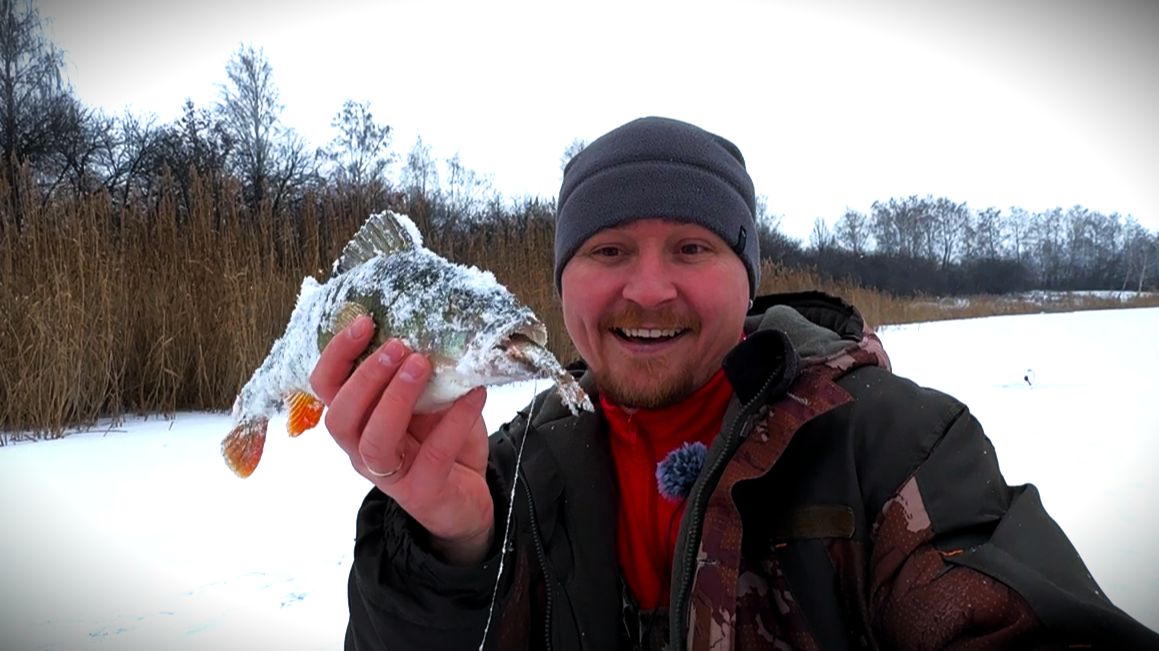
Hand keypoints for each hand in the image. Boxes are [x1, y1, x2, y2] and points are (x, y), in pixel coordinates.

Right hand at [310, 315, 494, 564]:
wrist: (467, 494)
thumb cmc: (439, 439)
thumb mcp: (426, 400)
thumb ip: (418, 373)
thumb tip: (427, 327)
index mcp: (356, 421)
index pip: (325, 388)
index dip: (336, 354)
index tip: (364, 321)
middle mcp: (361, 450)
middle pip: (339, 417)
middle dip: (366, 377)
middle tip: (398, 346)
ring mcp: (389, 476)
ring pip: (373, 442)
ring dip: (395, 399)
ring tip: (421, 364)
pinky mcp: (422, 492)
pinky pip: (434, 454)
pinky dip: (455, 420)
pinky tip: (473, 394)